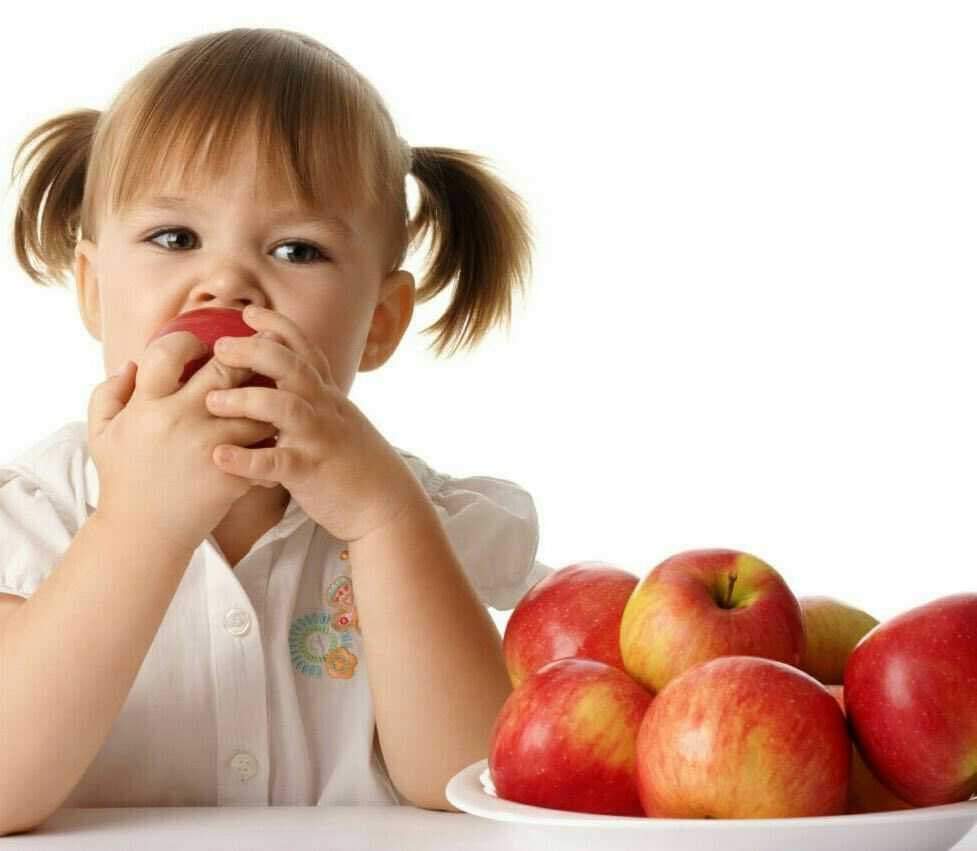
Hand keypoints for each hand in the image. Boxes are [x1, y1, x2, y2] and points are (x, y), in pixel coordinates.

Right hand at [89, 330, 279, 551]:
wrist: (145, 532)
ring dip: (267, 394)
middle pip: (226, 370)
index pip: (171, 351)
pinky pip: (265, 442)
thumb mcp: (102, 434)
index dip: (190, 342)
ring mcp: (210, 446)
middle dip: (245, 357)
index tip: (202, 348)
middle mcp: (180, 419)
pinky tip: (277, 428)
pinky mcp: (234, 472)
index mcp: (147, 405)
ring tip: (276, 388)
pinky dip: (274, 433)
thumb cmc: (124, 478)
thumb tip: (132, 362)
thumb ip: (110, 393)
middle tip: (257, 352)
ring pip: (256, 404)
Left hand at [204, 305, 423, 541]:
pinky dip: (247, 460)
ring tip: (211, 401)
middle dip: (253, 351)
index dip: (277, 326)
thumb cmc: (353, 462)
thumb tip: (280, 378)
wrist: (385, 503)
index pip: (304, 349)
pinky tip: (219, 457)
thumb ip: (310, 397)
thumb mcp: (336, 418)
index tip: (248, 313)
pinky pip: (277, 463)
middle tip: (219, 348)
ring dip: (245, 400)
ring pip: (283, 407)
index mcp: (326, 395)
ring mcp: (318, 438)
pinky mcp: (310, 471)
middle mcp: (323, 408)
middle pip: (290, 366)